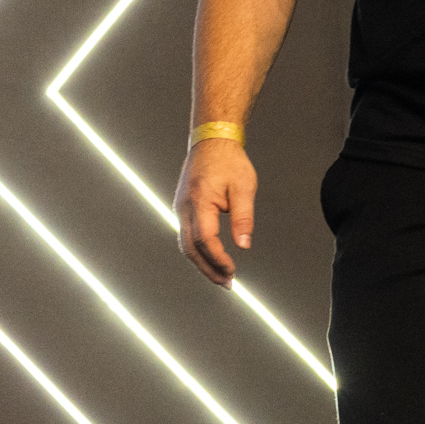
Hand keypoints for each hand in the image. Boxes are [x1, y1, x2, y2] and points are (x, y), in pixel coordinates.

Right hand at [175, 138, 255, 286]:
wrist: (211, 141)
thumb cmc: (228, 161)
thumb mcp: (243, 187)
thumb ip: (243, 217)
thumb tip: (244, 244)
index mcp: (199, 200)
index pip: (205, 239)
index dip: (218, 259)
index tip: (232, 269)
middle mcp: (184, 207)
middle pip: (190, 248)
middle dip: (208, 269)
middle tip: (227, 283)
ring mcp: (180, 207)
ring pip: (185, 244)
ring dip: (202, 263)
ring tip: (221, 276)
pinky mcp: (182, 208)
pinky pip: (185, 235)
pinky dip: (197, 251)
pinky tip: (211, 259)